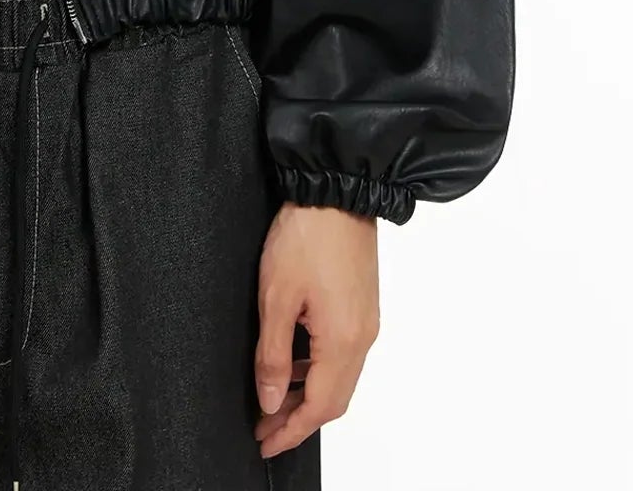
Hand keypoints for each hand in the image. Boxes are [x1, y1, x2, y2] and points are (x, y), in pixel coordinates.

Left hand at [253, 201, 379, 458]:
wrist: (337, 190)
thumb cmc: (306, 235)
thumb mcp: (276, 297)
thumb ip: (274, 356)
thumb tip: (271, 401)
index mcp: (343, 341)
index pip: (320, 407)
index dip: (291, 431)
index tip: (265, 443)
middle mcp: (363, 337)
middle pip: (335, 399)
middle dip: (299, 419)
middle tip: (266, 428)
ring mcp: (367, 320)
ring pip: (340, 376)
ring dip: (309, 394)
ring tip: (273, 399)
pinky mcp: (363, 304)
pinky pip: (343, 352)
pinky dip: (319, 368)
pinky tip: (294, 361)